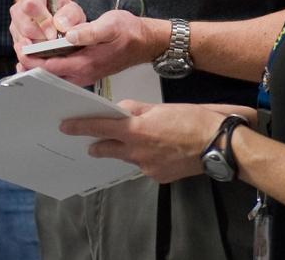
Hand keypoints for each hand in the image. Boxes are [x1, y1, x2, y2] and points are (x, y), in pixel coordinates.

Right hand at [10, 0, 83, 69]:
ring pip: (22, 45)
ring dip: (39, 51)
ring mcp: (14, 29)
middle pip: (25, 29)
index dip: (43, 22)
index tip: (54, 35)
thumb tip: (60, 24)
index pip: (30, 5)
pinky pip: (21, 57)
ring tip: (51, 50)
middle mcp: (18, 11)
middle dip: (42, 40)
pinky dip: (34, 61)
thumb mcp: (73, 12)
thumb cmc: (65, 16)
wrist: (60, 26)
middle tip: (55, 44)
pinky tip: (44, 61)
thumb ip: (70, 15)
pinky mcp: (16, 45)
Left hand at [23, 9, 164, 86]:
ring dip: (39, 67)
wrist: (145, 42)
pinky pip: (62, 73)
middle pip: (49, 75)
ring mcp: (85, 74)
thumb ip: (89, 31)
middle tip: (17, 51)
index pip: (52, 67)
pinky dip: (49, 67)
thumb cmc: (128, 31)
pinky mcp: (86, 71)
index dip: (33, 59)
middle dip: (31, 66)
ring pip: (55, 76)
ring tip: (24, 55)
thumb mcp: (110, 24)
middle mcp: (83, 74)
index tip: (20, 49)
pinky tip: (41, 57)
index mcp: (86, 64)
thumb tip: (69, 35)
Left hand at [62, 101, 255, 183]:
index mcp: (136, 129)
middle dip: (99, 145)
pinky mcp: (158, 176)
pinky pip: (145, 166)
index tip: (66, 126)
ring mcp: (147, 167)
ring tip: (140, 141)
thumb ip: (136, 110)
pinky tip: (161, 150)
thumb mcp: (160, 107)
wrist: (218, 145)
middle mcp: (137, 152)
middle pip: (108, 148)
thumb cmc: (192, 120)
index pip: (100, 127)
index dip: (81, 126)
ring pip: (128, 157)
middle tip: (91, 142)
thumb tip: (120, 112)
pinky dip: (147, 158)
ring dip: (128, 150)